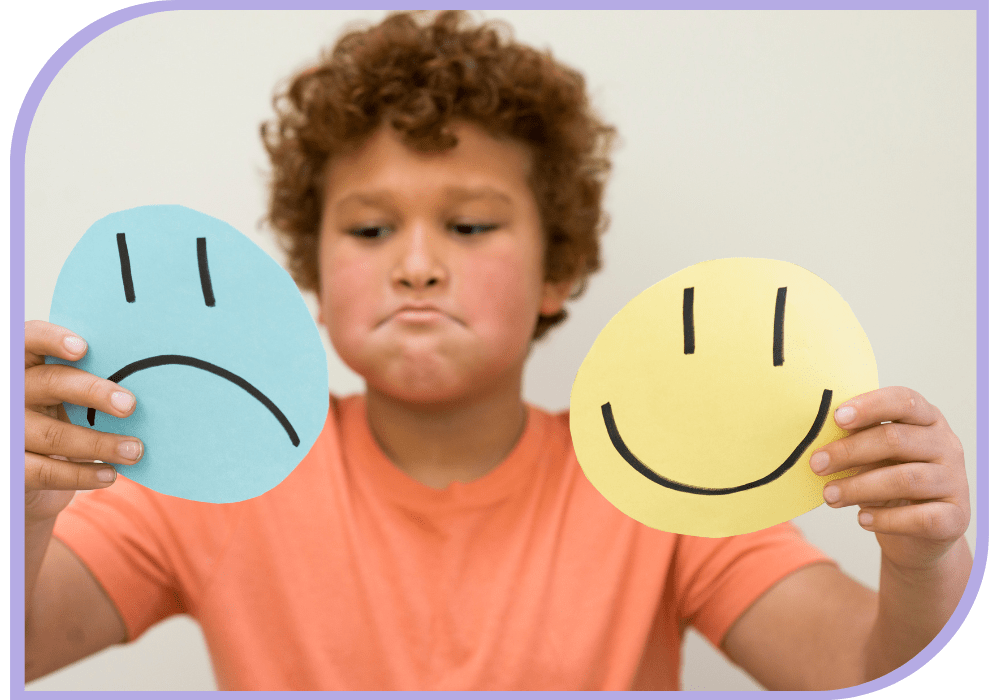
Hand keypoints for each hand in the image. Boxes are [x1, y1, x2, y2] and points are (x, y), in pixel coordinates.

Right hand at [24, 321, 143, 523]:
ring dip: (101, 444)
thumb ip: (90, 382)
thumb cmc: (59, 420)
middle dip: (94, 392)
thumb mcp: (66, 397)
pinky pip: (46, 472)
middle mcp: (11, 394)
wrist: (31, 474)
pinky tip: (110, 475)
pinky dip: (83, 475)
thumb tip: (149, 380)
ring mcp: (9, 432)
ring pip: (54, 434)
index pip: (29, 339)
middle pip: (50, 383)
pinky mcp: (11, 468)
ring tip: (135, 450)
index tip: (83, 348)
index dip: (51, 340)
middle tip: (130, 405)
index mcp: (26, 366)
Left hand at [808, 386, 969, 571]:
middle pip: (896, 439)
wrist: (919, 533)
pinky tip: (862, 519)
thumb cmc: (888, 479)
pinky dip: (887, 519)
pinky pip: (921, 517)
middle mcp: (946, 445)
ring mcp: (955, 481)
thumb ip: (857, 439)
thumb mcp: (874, 455)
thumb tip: (817, 435)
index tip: (836, 418)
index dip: (870, 406)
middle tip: (816, 464)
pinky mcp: (956, 517)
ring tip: (829, 496)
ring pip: (905, 479)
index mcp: (926, 419)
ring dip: (859, 487)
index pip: (904, 400)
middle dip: (849, 451)